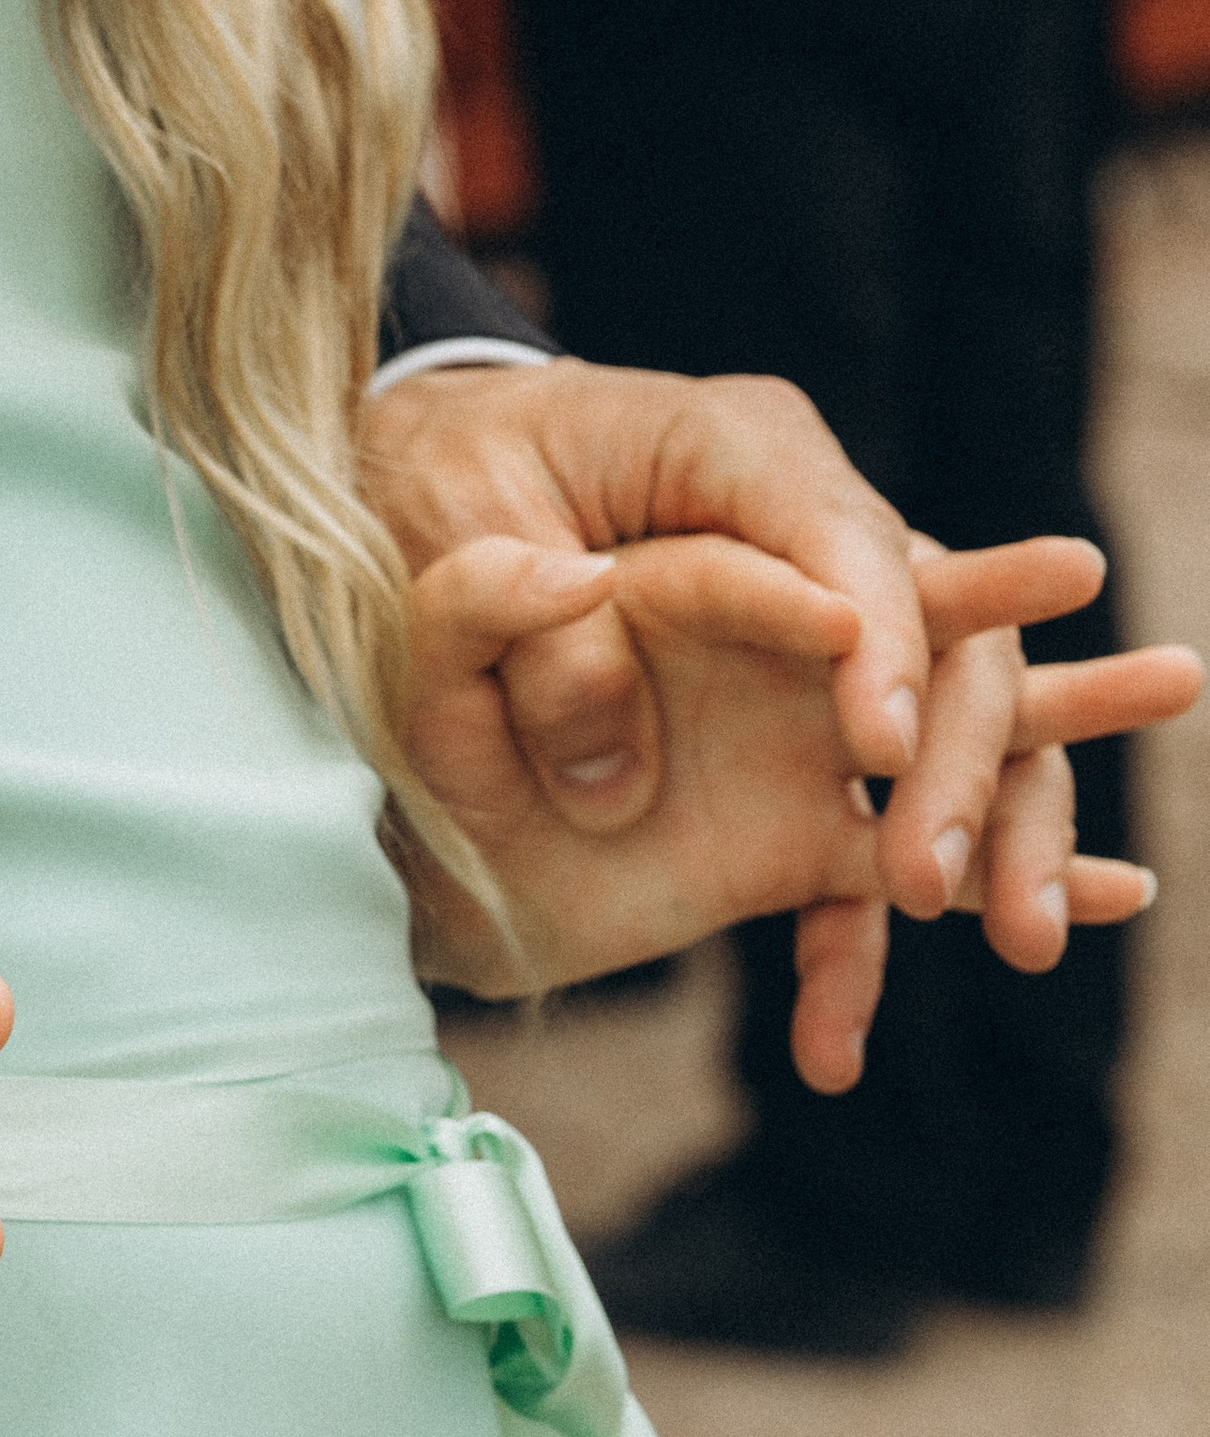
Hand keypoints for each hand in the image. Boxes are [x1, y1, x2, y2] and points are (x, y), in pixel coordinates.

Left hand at [401, 531, 1197, 1081]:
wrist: (407, 544)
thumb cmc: (433, 493)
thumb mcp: (444, 529)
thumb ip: (516, 626)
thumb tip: (609, 767)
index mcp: (735, 456)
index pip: (843, 544)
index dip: (877, 642)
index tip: (877, 744)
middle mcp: (803, 558)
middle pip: (940, 646)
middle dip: (956, 760)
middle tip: (929, 870)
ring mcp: (812, 672)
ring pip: (949, 748)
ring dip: (992, 844)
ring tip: (1029, 937)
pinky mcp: (796, 775)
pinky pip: (876, 845)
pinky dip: (905, 917)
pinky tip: (962, 980)